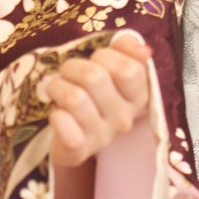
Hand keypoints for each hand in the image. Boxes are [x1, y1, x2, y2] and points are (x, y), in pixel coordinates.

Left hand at [40, 30, 151, 166]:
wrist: (73, 136)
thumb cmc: (92, 94)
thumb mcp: (112, 67)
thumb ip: (127, 49)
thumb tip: (143, 49)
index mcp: (138, 96)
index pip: (128, 69)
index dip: (105, 56)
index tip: (96, 61)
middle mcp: (124, 118)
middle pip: (95, 77)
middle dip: (72, 67)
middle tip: (67, 74)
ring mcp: (103, 136)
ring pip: (75, 98)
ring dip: (57, 87)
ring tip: (56, 90)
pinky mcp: (79, 149)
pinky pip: (64, 124)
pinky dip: (55, 115)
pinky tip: (56, 114)